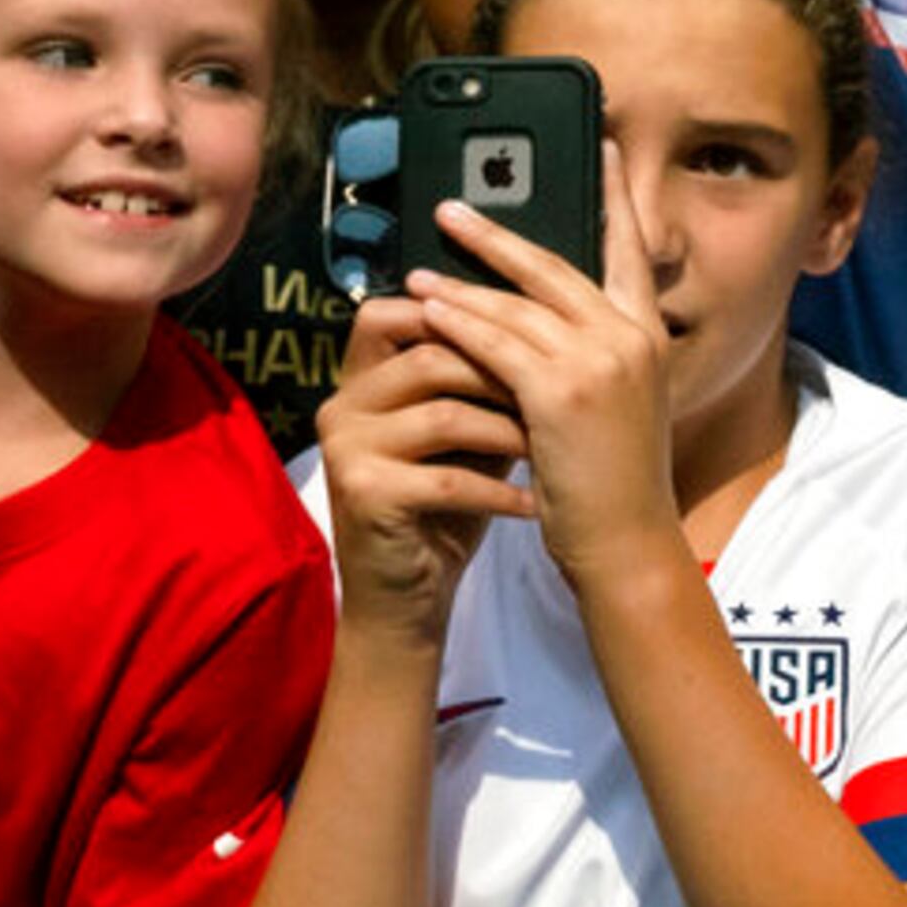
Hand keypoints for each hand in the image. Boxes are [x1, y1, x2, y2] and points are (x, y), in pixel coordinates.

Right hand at [313, 299, 541, 648]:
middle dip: (504, 371)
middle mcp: (343, 404)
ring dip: (508, 430)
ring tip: (552, 446)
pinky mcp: (362, 494)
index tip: (532, 327)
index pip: (393, 314)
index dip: (459, 310)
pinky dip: (498, 490)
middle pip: (430, 354)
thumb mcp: (469, 433)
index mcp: (362, 379)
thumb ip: (488, 380)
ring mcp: (347, 448)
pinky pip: (445, 478)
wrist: (407, 596)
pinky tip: (534, 503)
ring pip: (443, 414)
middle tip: (563, 387)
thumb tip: (555, 322)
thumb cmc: (448, 505)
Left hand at [405, 144, 682, 589]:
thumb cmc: (614, 484)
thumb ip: (593, 356)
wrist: (627, 543)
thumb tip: (539, 321)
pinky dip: (456, 326)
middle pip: (554, 265)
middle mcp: (630, 337)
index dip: (614, 197)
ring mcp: (599, 362)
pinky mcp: (560, 392)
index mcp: (648, 336)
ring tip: (416, 273)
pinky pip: (494, 345)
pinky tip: (425, 315)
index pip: (629, 249)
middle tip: (449, 209)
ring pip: (515, 306)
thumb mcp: (619, 407)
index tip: (603, 147)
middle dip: (496, 236)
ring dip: (459, 286)